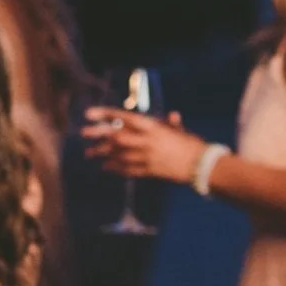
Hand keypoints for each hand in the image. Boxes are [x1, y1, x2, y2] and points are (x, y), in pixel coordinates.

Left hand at [82, 107, 202, 183]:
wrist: (201, 164)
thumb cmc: (192, 144)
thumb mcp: (181, 130)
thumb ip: (172, 124)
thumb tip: (172, 116)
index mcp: (154, 127)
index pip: (124, 118)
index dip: (105, 115)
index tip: (89, 114)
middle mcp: (146, 141)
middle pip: (116, 137)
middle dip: (98, 134)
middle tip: (83, 133)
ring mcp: (146, 157)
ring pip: (118, 154)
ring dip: (102, 153)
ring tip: (89, 153)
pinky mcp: (148, 171)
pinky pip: (127, 169)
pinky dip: (115, 168)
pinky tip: (106, 167)